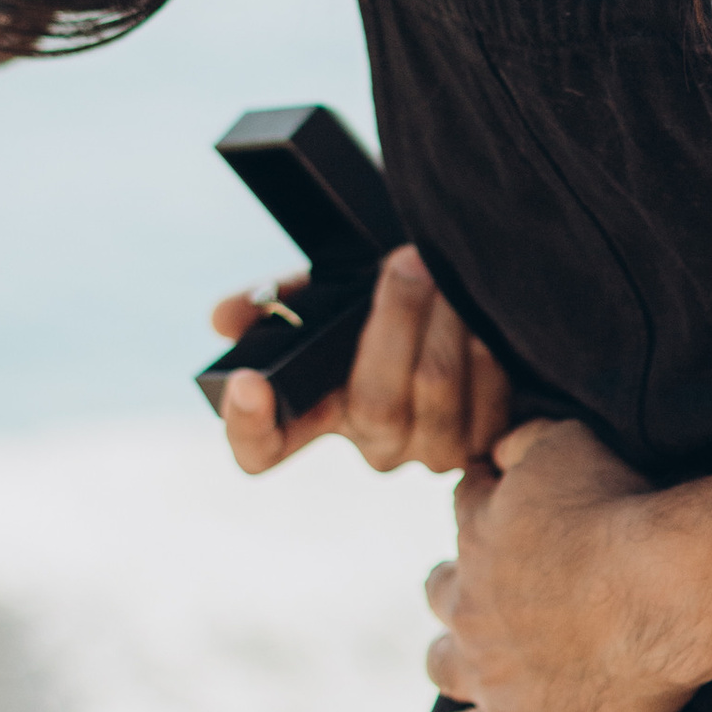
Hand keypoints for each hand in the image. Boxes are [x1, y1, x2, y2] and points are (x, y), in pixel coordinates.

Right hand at [212, 244, 513, 475]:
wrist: (462, 298)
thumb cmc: (387, 300)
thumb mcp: (332, 292)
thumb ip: (280, 298)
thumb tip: (224, 317)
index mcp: (318, 412)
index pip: (262, 448)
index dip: (249, 426)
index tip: (247, 381)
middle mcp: (373, 444)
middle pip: (374, 405)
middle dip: (394, 322)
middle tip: (404, 262)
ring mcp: (429, 450)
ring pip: (434, 393)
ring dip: (443, 324)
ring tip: (445, 271)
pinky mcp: (486, 442)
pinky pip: (486, 401)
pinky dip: (484, 351)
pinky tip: (480, 313)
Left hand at [411, 418, 704, 711]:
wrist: (659, 593)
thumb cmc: (620, 510)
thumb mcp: (566, 442)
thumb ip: (522, 440)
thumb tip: (496, 451)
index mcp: (480, 532)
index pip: (466, 507)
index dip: (486, 501)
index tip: (506, 505)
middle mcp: (470, 602)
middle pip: (442, 590)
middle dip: (458, 584)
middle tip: (490, 588)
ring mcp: (487, 670)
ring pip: (442, 663)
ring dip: (448, 655)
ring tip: (456, 657)